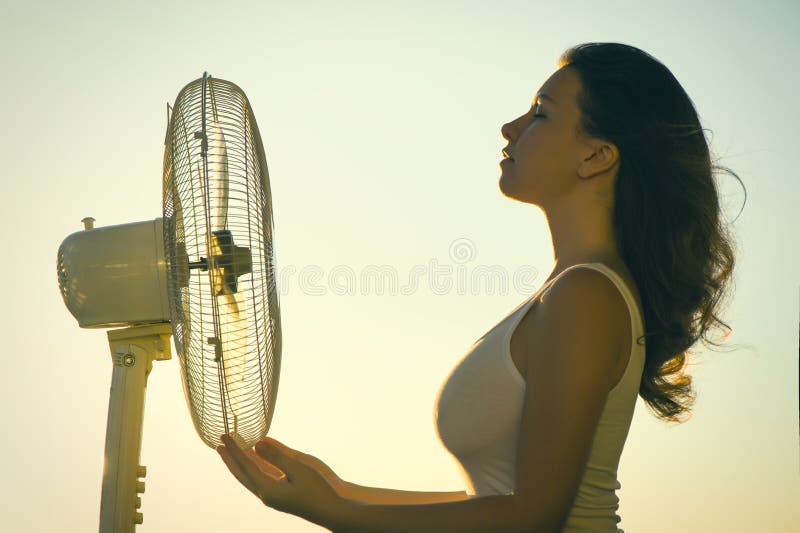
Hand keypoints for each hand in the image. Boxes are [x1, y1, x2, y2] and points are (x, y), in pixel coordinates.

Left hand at [217, 434, 345, 527]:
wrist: (330, 511)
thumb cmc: (317, 489)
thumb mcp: (298, 468)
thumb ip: (276, 455)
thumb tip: (256, 443)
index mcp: (267, 489)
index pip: (245, 465)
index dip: (234, 449)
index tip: (225, 435)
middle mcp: (265, 495)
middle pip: (241, 474)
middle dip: (229, 458)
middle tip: (218, 443)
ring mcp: (271, 497)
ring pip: (249, 478)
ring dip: (238, 464)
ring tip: (229, 452)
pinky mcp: (278, 496)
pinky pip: (258, 479)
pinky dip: (251, 468)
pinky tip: (253, 461)